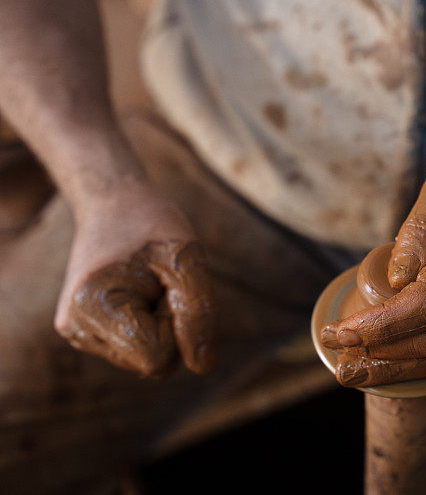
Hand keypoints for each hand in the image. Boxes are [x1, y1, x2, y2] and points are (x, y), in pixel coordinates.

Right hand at [54, 183, 217, 375]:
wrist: (115, 204)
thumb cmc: (153, 227)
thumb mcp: (188, 261)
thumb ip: (199, 313)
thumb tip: (204, 367)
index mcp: (91, 308)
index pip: (156, 357)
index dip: (176, 324)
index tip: (165, 284)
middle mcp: (75, 328)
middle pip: (153, 364)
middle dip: (170, 326)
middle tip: (158, 283)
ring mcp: (78, 334)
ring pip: (148, 361)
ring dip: (161, 326)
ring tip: (148, 285)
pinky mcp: (88, 334)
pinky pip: (140, 352)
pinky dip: (151, 326)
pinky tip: (139, 294)